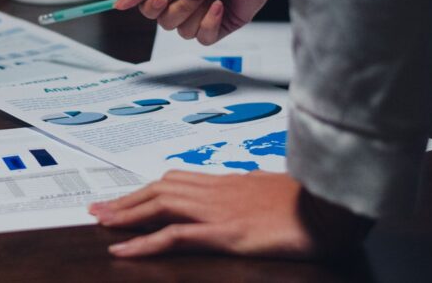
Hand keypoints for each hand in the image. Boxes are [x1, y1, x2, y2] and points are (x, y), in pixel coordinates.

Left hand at [89, 171, 371, 258]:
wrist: (335, 206)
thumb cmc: (311, 202)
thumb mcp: (275, 194)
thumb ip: (253, 193)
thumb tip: (245, 192)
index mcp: (228, 182)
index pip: (176, 180)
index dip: (146, 189)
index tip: (124, 196)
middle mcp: (217, 191)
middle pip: (160, 189)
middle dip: (126, 199)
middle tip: (96, 208)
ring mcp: (219, 211)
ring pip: (159, 206)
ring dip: (126, 214)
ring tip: (100, 223)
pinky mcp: (225, 232)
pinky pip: (174, 236)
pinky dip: (144, 242)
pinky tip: (123, 250)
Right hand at [115, 0, 288, 44]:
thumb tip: (119, 3)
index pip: (149, 8)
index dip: (153, 7)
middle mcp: (186, 0)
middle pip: (165, 22)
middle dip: (180, 6)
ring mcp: (203, 14)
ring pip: (183, 32)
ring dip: (196, 11)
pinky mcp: (221, 25)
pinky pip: (204, 38)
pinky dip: (211, 22)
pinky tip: (221, 5)